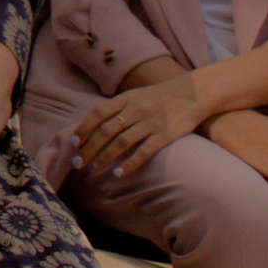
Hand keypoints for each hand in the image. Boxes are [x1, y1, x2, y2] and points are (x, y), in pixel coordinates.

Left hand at [75, 74, 208, 183]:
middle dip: (89, 148)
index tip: (73, 143)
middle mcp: (136, 109)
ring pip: (121, 143)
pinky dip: (129, 164)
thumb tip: (95, 125)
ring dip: (104, 158)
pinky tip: (118, 174)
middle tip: (77, 163)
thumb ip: (118, 107)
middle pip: (106, 130)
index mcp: (126, 98)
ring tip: (93, 171)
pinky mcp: (165, 135)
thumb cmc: (160, 97)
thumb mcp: (137, 95)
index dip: (84, 128)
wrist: (194, 93)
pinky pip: (143, 152)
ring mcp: (151, 122)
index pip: (98, 113)